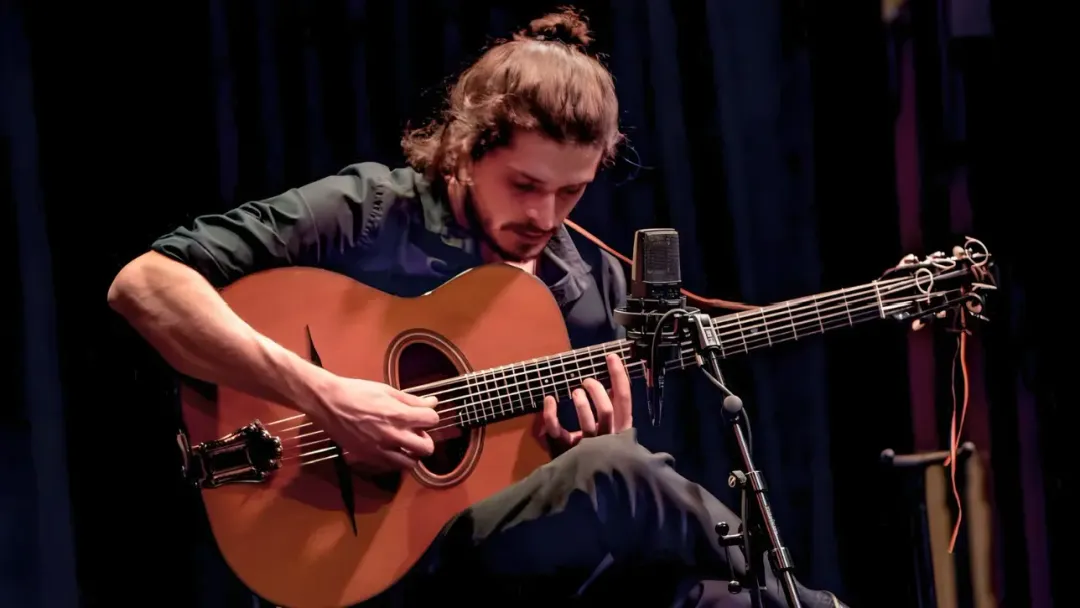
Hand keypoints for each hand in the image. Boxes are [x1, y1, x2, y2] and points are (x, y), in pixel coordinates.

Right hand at [307, 375, 440, 471]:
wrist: (329, 403)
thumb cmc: (357, 392)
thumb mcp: (387, 391)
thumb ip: (412, 400)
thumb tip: (433, 402)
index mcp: (399, 415)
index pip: (432, 420)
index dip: (429, 417)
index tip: (422, 415)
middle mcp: (393, 435)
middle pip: (427, 448)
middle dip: (425, 440)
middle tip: (416, 433)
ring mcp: (380, 449)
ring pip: (410, 464)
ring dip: (412, 454)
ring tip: (404, 444)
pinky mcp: (368, 457)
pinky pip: (391, 466)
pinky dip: (395, 460)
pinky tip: (390, 448)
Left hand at [541, 353, 632, 450]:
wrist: (580, 480)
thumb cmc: (596, 447)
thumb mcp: (608, 426)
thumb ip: (610, 405)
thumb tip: (604, 379)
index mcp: (620, 429)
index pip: (624, 400)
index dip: (619, 377)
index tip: (611, 357)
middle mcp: (607, 438)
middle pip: (607, 411)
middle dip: (597, 391)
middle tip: (586, 381)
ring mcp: (588, 447)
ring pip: (588, 423)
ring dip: (581, 403)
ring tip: (575, 392)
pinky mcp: (568, 452)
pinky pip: (558, 431)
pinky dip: (551, 414)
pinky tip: (549, 400)